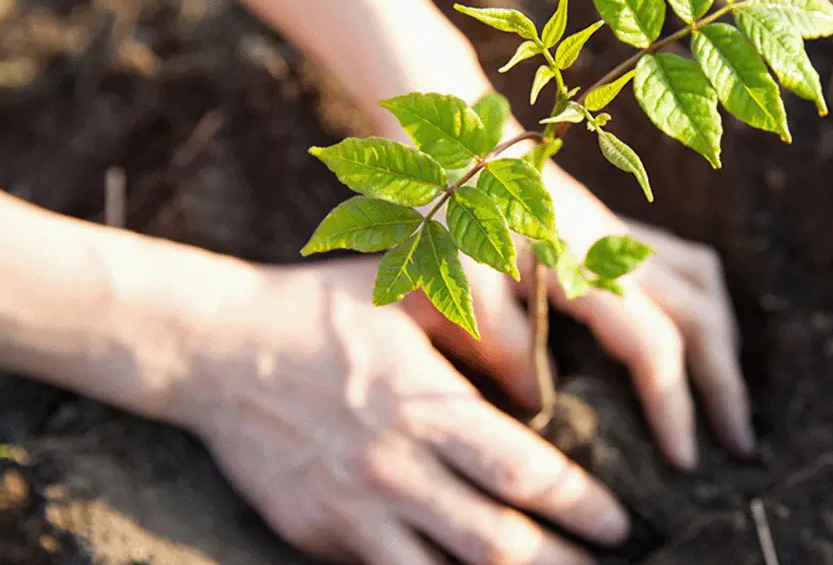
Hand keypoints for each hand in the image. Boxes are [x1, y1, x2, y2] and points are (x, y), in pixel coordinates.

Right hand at [185, 257, 628, 564]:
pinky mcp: (315, 536)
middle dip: (563, 562)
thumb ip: (481, 331)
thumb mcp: (406, 295)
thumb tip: (541, 383)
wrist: (215, 348)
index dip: (581, 505)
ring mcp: (351, 511)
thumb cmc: (322, 311)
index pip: (524, 471)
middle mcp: (393, 467)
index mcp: (423, 404)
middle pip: (497, 542)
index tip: (618, 521)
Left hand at [411, 162, 755, 469]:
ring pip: (705, 287)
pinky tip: (693, 340)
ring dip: (722, 345)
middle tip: (741, 448)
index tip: (683, 462)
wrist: (455, 141)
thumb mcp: (460, 279)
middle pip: (703, 318)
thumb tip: (541, 403)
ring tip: (725, 400)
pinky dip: (704, 308)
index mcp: (586, 267)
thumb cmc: (450, 210)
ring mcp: (622, 235)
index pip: (655, 346)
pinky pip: (687, 265)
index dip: (674, 405)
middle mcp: (619, 249)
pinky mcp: (615, 228)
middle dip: (726, 385)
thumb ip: (500, 341)